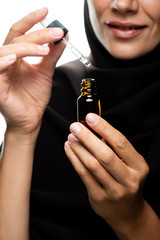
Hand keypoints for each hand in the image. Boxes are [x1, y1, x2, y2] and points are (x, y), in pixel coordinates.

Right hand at [0, 7, 64, 134]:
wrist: (31, 119)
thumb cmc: (34, 97)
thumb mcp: (46, 72)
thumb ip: (52, 55)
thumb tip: (63, 36)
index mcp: (16, 57)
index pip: (20, 33)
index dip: (31, 21)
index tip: (46, 11)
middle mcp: (6, 61)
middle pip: (17, 39)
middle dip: (38, 34)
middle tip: (57, 33)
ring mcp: (0, 73)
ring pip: (7, 51)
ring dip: (26, 47)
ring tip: (45, 49)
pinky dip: (3, 63)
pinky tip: (14, 60)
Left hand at [65, 113, 148, 234]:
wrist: (128, 212)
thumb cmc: (127, 181)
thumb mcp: (130, 164)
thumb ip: (115, 149)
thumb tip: (93, 129)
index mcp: (139, 167)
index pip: (120, 143)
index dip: (104, 128)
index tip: (90, 117)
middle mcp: (128, 179)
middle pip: (105, 154)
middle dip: (87, 137)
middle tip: (75, 126)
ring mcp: (114, 191)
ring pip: (92, 165)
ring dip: (78, 148)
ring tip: (71, 137)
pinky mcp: (99, 198)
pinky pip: (83, 175)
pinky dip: (74, 159)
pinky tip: (70, 149)